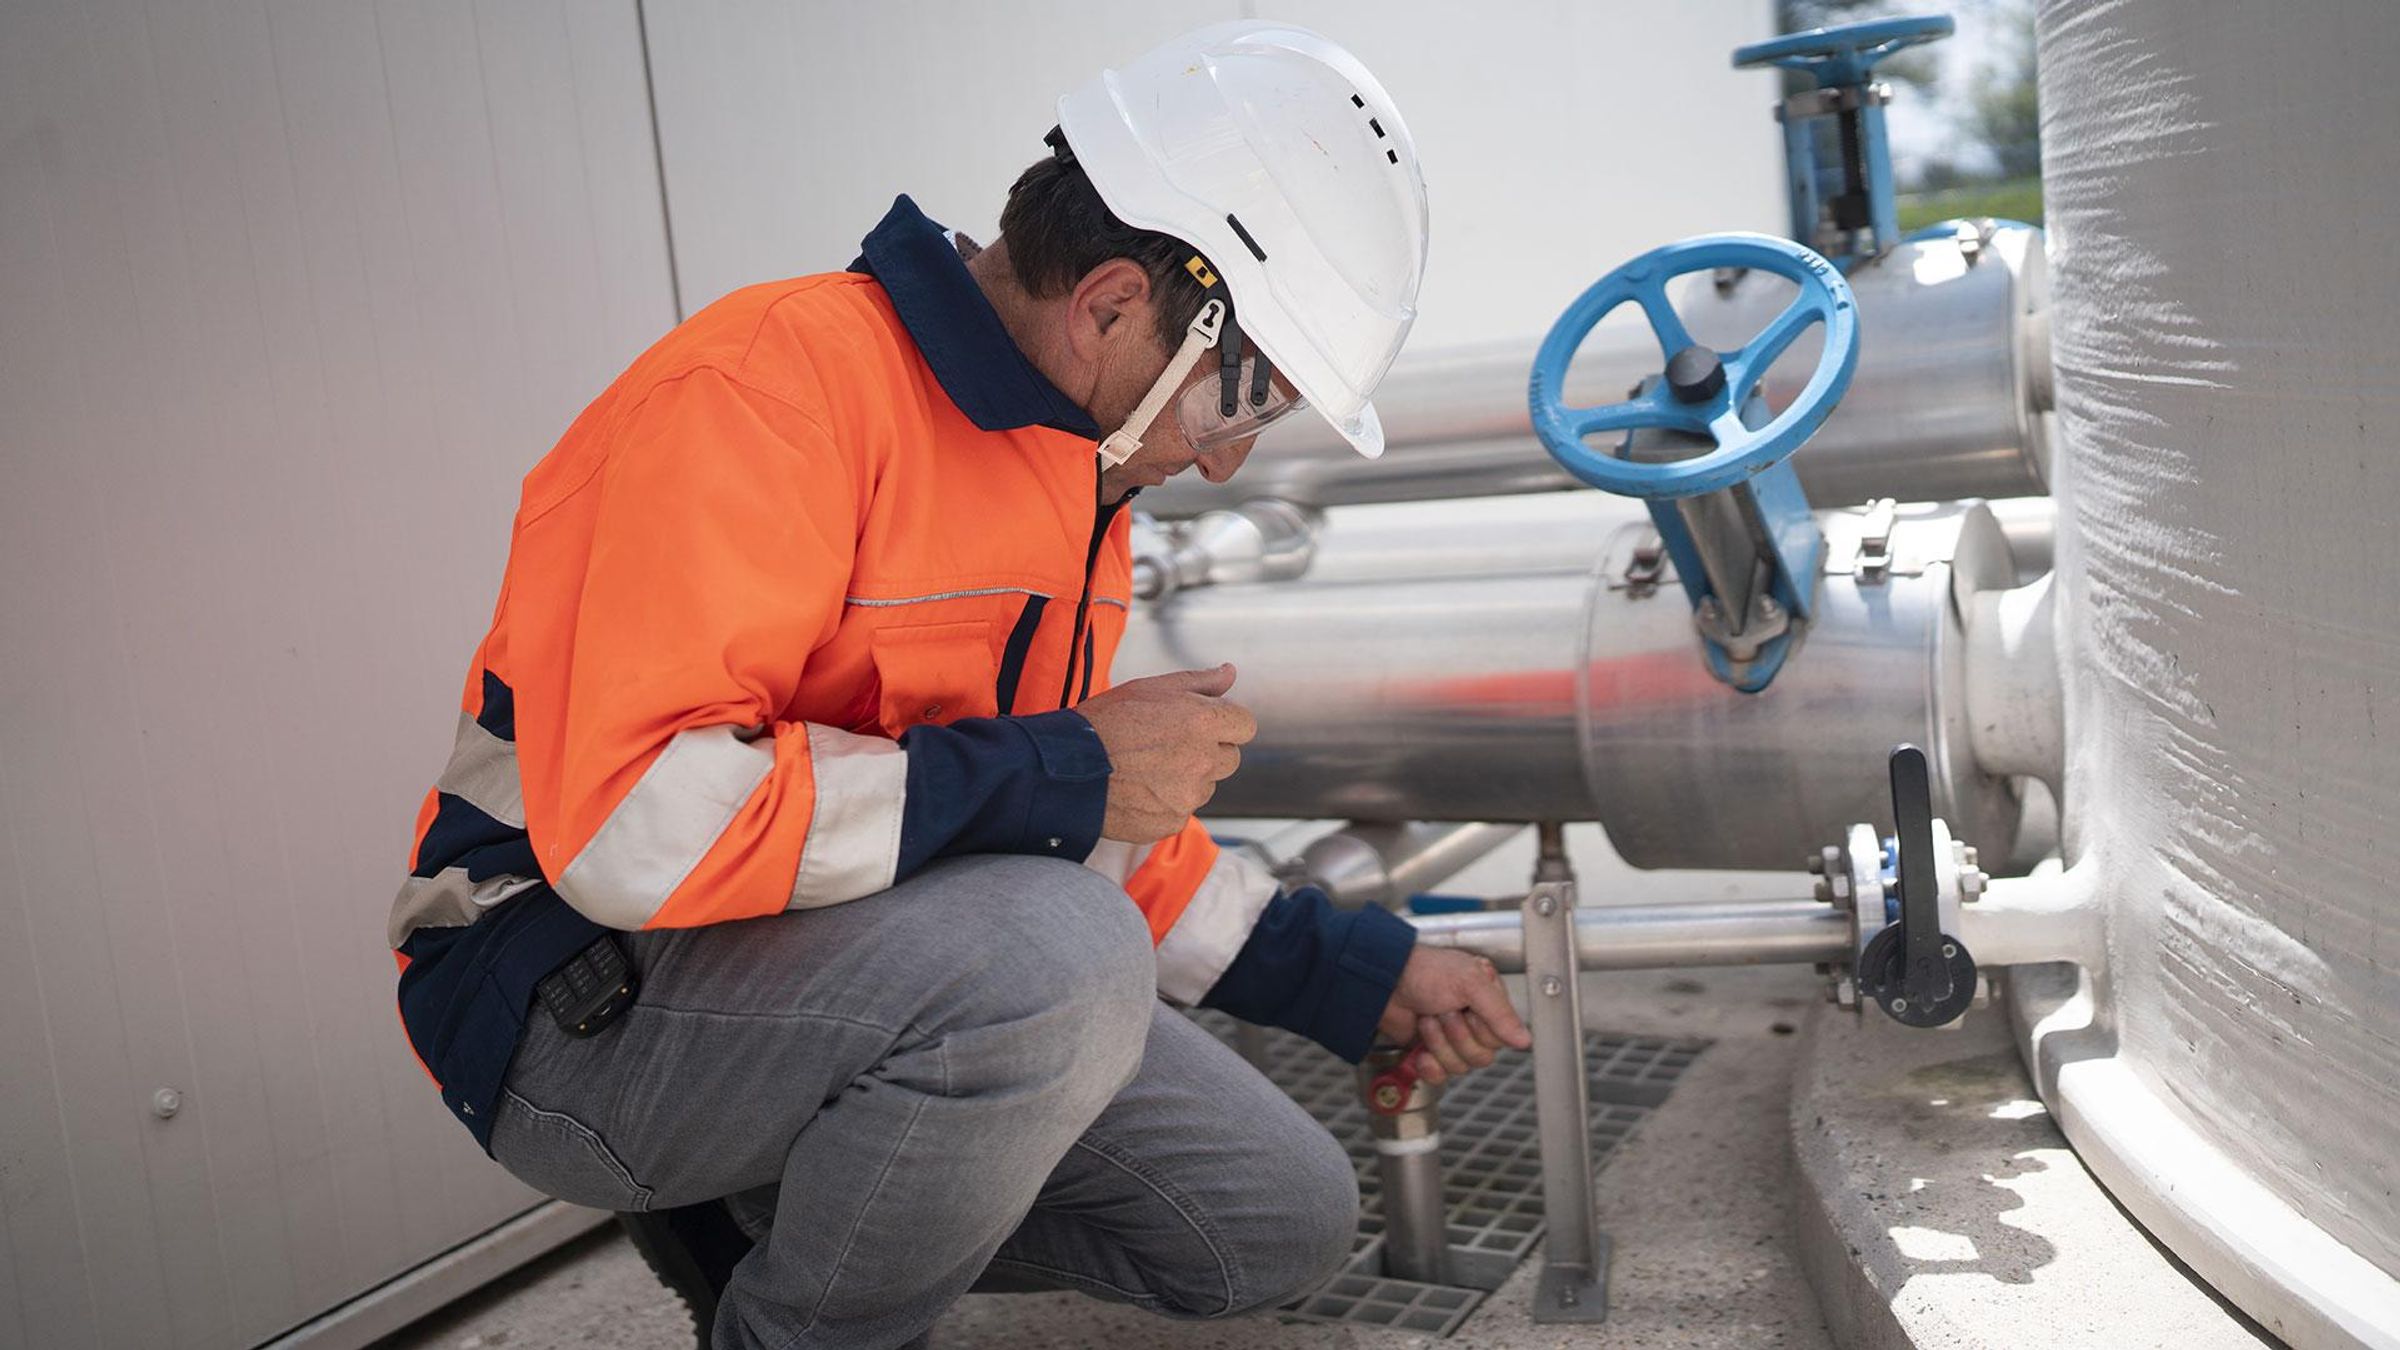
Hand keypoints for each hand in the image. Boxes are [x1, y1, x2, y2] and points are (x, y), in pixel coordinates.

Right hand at [1074, 664, 1256, 843]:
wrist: (1066, 768)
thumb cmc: (1105, 721)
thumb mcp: (1151, 688)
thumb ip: (1199, 682)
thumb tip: (1230, 672)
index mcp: (1204, 721)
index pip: (1245, 725)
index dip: (1224, 723)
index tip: (1199, 725)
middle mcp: (1204, 760)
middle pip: (1229, 758)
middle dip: (1208, 751)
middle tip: (1166, 745)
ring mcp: (1189, 795)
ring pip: (1204, 786)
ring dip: (1186, 778)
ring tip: (1144, 768)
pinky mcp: (1172, 822)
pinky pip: (1181, 811)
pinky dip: (1165, 803)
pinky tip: (1137, 790)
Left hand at [1376, 947, 1532, 1087]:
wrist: (1383, 982)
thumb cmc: (1423, 971)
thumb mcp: (1469, 982)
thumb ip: (1500, 1013)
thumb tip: (1524, 1040)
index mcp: (1487, 999)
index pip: (1501, 1036)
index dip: (1482, 1030)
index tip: (1467, 1011)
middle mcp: (1472, 1019)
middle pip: (1482, 1055)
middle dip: (1457, 1036)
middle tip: (1443, 1012)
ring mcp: (1450, 1038)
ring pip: (1462, 1066)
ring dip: (1439, 1045)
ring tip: (1427, 1020)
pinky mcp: (1430, 1052)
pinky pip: (1442, 1076)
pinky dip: (1429, 1065)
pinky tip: (1421, 1051)